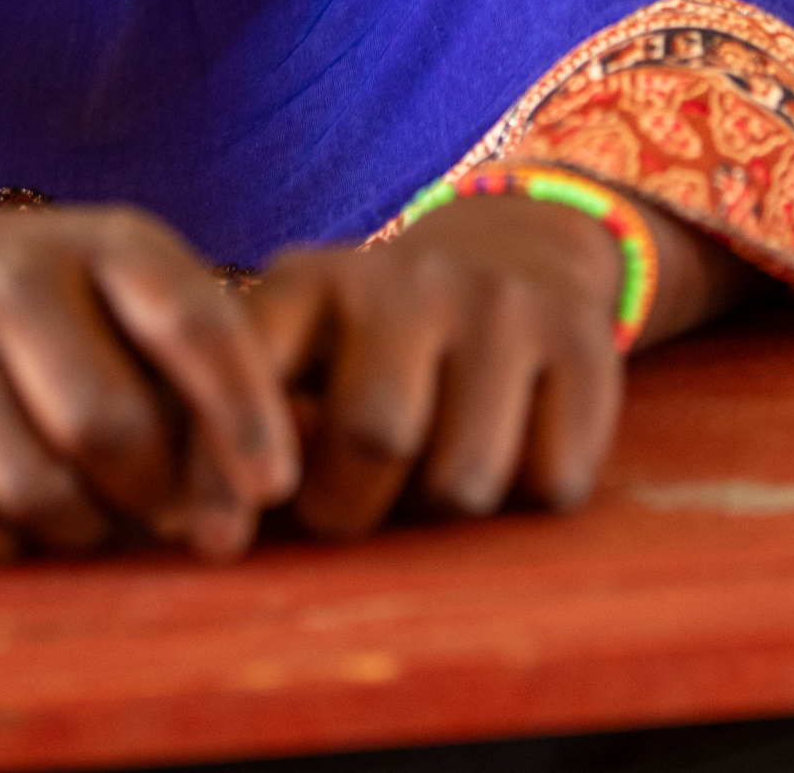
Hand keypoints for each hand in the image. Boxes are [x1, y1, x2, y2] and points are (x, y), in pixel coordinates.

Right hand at [0, 204, 297, 563]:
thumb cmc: (58, 305)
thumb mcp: (135, 292)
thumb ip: (202, 370)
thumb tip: (250, 497)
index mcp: (108, 241)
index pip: (193, 324)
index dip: (243, 413)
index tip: (274, 489)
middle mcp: (13, 277)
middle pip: (107, 426)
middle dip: (154, 496)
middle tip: (166, 515)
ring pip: (30, 487)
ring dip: (81, 531)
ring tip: (96, 517)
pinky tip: (16, 524)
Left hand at [242, 193, 632, 537]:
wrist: (521, 253)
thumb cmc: (376, 345)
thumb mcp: (298, 350)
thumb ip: (246, 426)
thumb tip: (210, 531)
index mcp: (310, 281)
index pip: (249, 376)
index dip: (223, 467)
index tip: (217, 540)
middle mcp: (410, 279)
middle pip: (373, 437)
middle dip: (350, 509)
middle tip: (348, 507)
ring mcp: (502, 305)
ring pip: (463, 479)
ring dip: (443, 510)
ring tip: (431, 473)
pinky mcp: (583, 343)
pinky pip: (552, 480)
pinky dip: (528, 495)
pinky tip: (515, 447)